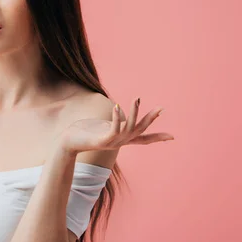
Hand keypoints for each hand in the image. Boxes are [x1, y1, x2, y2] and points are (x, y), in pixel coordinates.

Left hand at [58, 97, 174, 154]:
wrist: (67, 143)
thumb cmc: (83, 132)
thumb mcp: (101, 126)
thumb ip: (112, 122)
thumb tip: (119, 113)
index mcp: (121, 139)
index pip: (143, 139)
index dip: (157, 137)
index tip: (173, 137)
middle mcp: (119, 142)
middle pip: (139, 131)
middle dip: (150, 119)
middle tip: (161, 108)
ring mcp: (111, 143)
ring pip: (128, 128)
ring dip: (133, 113)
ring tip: (137, 98)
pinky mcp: (102, 141)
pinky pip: (113, 129)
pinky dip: (116, 118)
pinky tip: (117, 106)